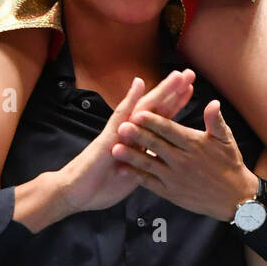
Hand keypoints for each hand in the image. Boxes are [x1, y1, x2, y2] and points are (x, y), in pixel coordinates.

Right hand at [56, 69, 194, 216]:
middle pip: (156, 108)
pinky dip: (130, 99)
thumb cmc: (102, 184)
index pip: (161, 119)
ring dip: (160, 91)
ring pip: (144, 107)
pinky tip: (139, 84)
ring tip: (175, 76)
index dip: (175, 104)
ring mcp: (120, 132)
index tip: (190, 88)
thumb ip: (144, 161)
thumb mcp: (132, 173)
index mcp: (139, 141)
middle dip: (173, 91)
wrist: (76, 192)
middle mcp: (131, 131)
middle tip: (189, 73)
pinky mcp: (109, 137)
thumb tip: (158, 157)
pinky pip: (121, 116)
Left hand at [111, 99, 255, 220]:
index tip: (139, 112)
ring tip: (115, 149)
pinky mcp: (171, 193)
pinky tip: (123, 170)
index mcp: (193, 144)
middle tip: (121, 127)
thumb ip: (215, 121)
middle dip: (137, 135)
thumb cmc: (230, 164)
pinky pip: (150, 183)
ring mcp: (175, 178)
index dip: (153, 121)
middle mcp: (182, 160)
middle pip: (156, 145)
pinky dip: (136, 176)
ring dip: (131, 156)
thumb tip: (213, 102)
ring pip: (149, 164)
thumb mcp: (226, 140)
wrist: (234, 198)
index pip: (169, 130)